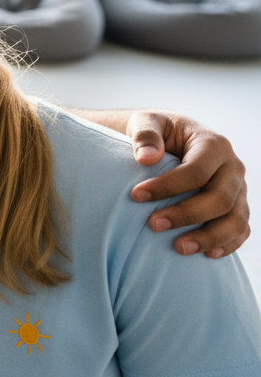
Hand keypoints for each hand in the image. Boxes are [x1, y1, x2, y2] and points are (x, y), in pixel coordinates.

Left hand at [127, 112, 248, 258]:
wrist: (171, 138)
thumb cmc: (157, 131)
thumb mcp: (146, 122)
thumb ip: (145, 135)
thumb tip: (146, 158)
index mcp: (214, 144)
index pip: (196, 171)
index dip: (167, 186)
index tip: (135, 196)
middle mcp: (232, 167)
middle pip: (220, 198)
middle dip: (186, 215)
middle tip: (152, 225)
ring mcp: (239, 189)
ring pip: (236, 219)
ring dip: (209, 237)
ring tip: (179, 248)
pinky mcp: (237, 206)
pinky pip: (241, 229)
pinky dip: (228, 244)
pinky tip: (208, 255)